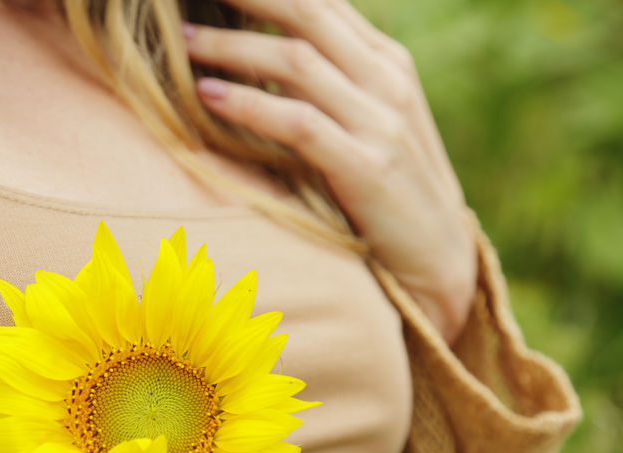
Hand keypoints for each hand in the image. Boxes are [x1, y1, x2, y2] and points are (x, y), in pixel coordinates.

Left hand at [183, 0, 476, 342]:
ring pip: (296, 62)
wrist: (438, 258)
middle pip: (307, 13)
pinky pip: (298, 122)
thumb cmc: (389, 191)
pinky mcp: (366, 166)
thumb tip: (263, 57)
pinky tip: (207, 96)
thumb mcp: (370, 123)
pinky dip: (248, 104)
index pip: (322, 2)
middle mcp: (387, 81)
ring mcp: (381, 122)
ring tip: (184, 43)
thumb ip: (330, 85)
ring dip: (232, 47)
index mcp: (387, 63)